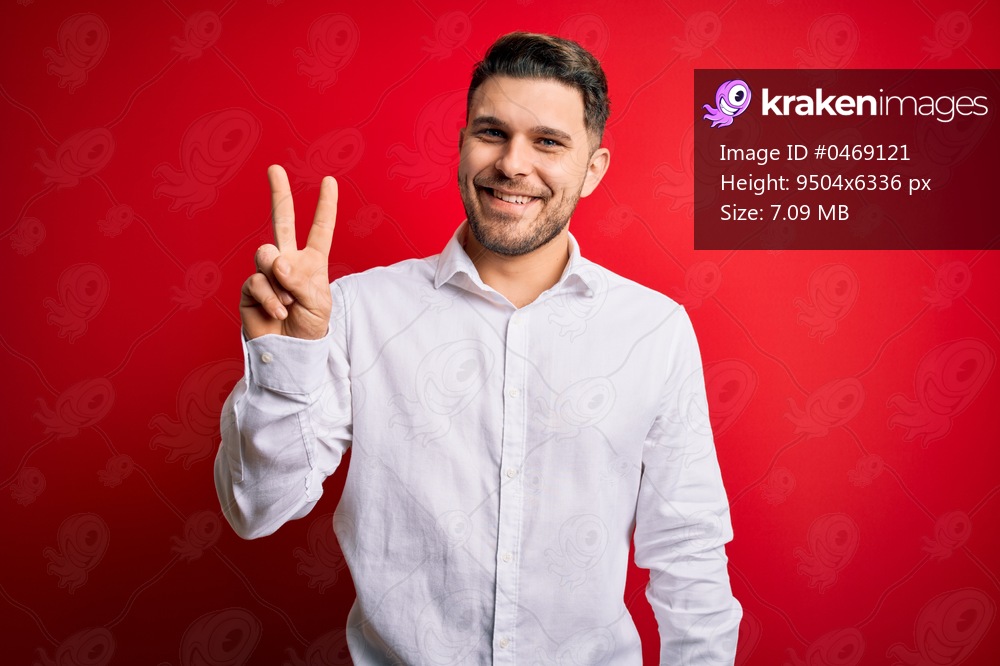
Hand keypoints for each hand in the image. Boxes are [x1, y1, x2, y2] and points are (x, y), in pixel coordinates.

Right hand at [240, 165, 336, 340]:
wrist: (290, 352)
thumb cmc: (309, 327)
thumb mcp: (316, 302)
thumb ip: (299, 278)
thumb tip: (276, 261)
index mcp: (312, 261)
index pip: (320, 229)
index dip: (325, 206)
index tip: (329, 181)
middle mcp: (288, 261)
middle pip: (282, 222)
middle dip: (278, 193)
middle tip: (275, 168)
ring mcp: (267, 272)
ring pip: (267, 255)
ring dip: (280, 280)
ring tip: (288, 302)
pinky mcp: (250, 287)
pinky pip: (258, 280)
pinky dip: (271, 298)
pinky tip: (278, 312)